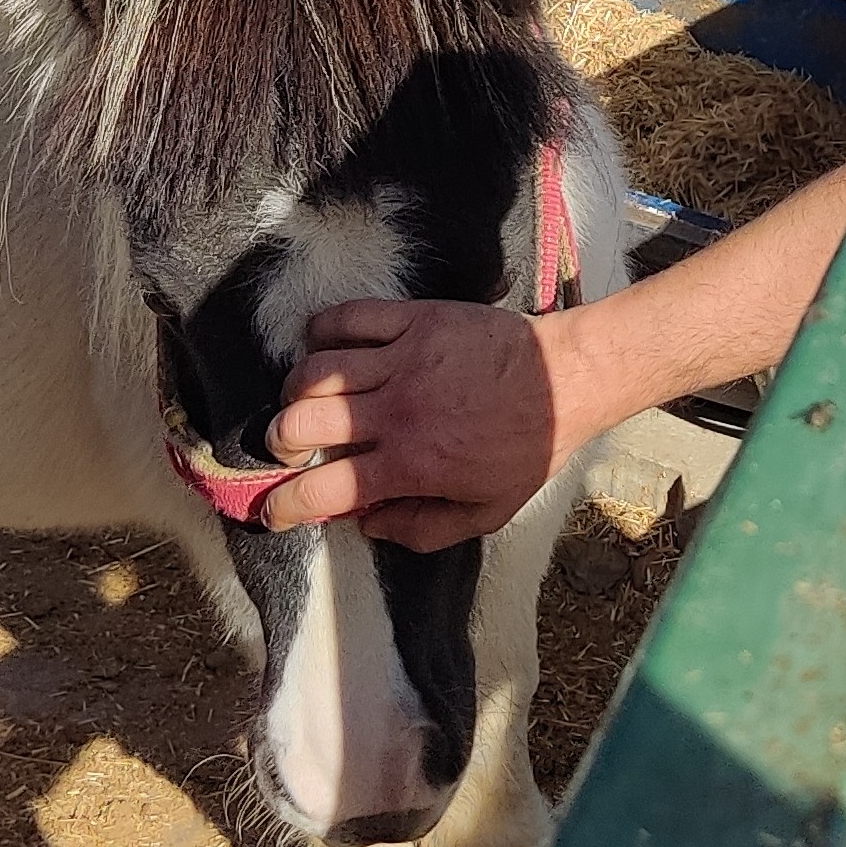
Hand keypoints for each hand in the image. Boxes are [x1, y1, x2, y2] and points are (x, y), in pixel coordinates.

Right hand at [260, 297, 575, 548]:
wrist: (571, 377)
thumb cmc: (530, 446)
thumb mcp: (488, 511)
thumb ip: (424, 529)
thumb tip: (366, 526)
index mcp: (412, 464)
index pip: (323, 492)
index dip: (284, 507)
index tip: (274, 510)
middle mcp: (398, 411)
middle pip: (300, 424)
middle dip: (279, 444)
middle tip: (290, 450)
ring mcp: (404, 359)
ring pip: (314, 371)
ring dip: (293, 392)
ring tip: (302, 402)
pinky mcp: (417, 318)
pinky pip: (348, 317)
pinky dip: (321, 331)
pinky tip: (320, 346)